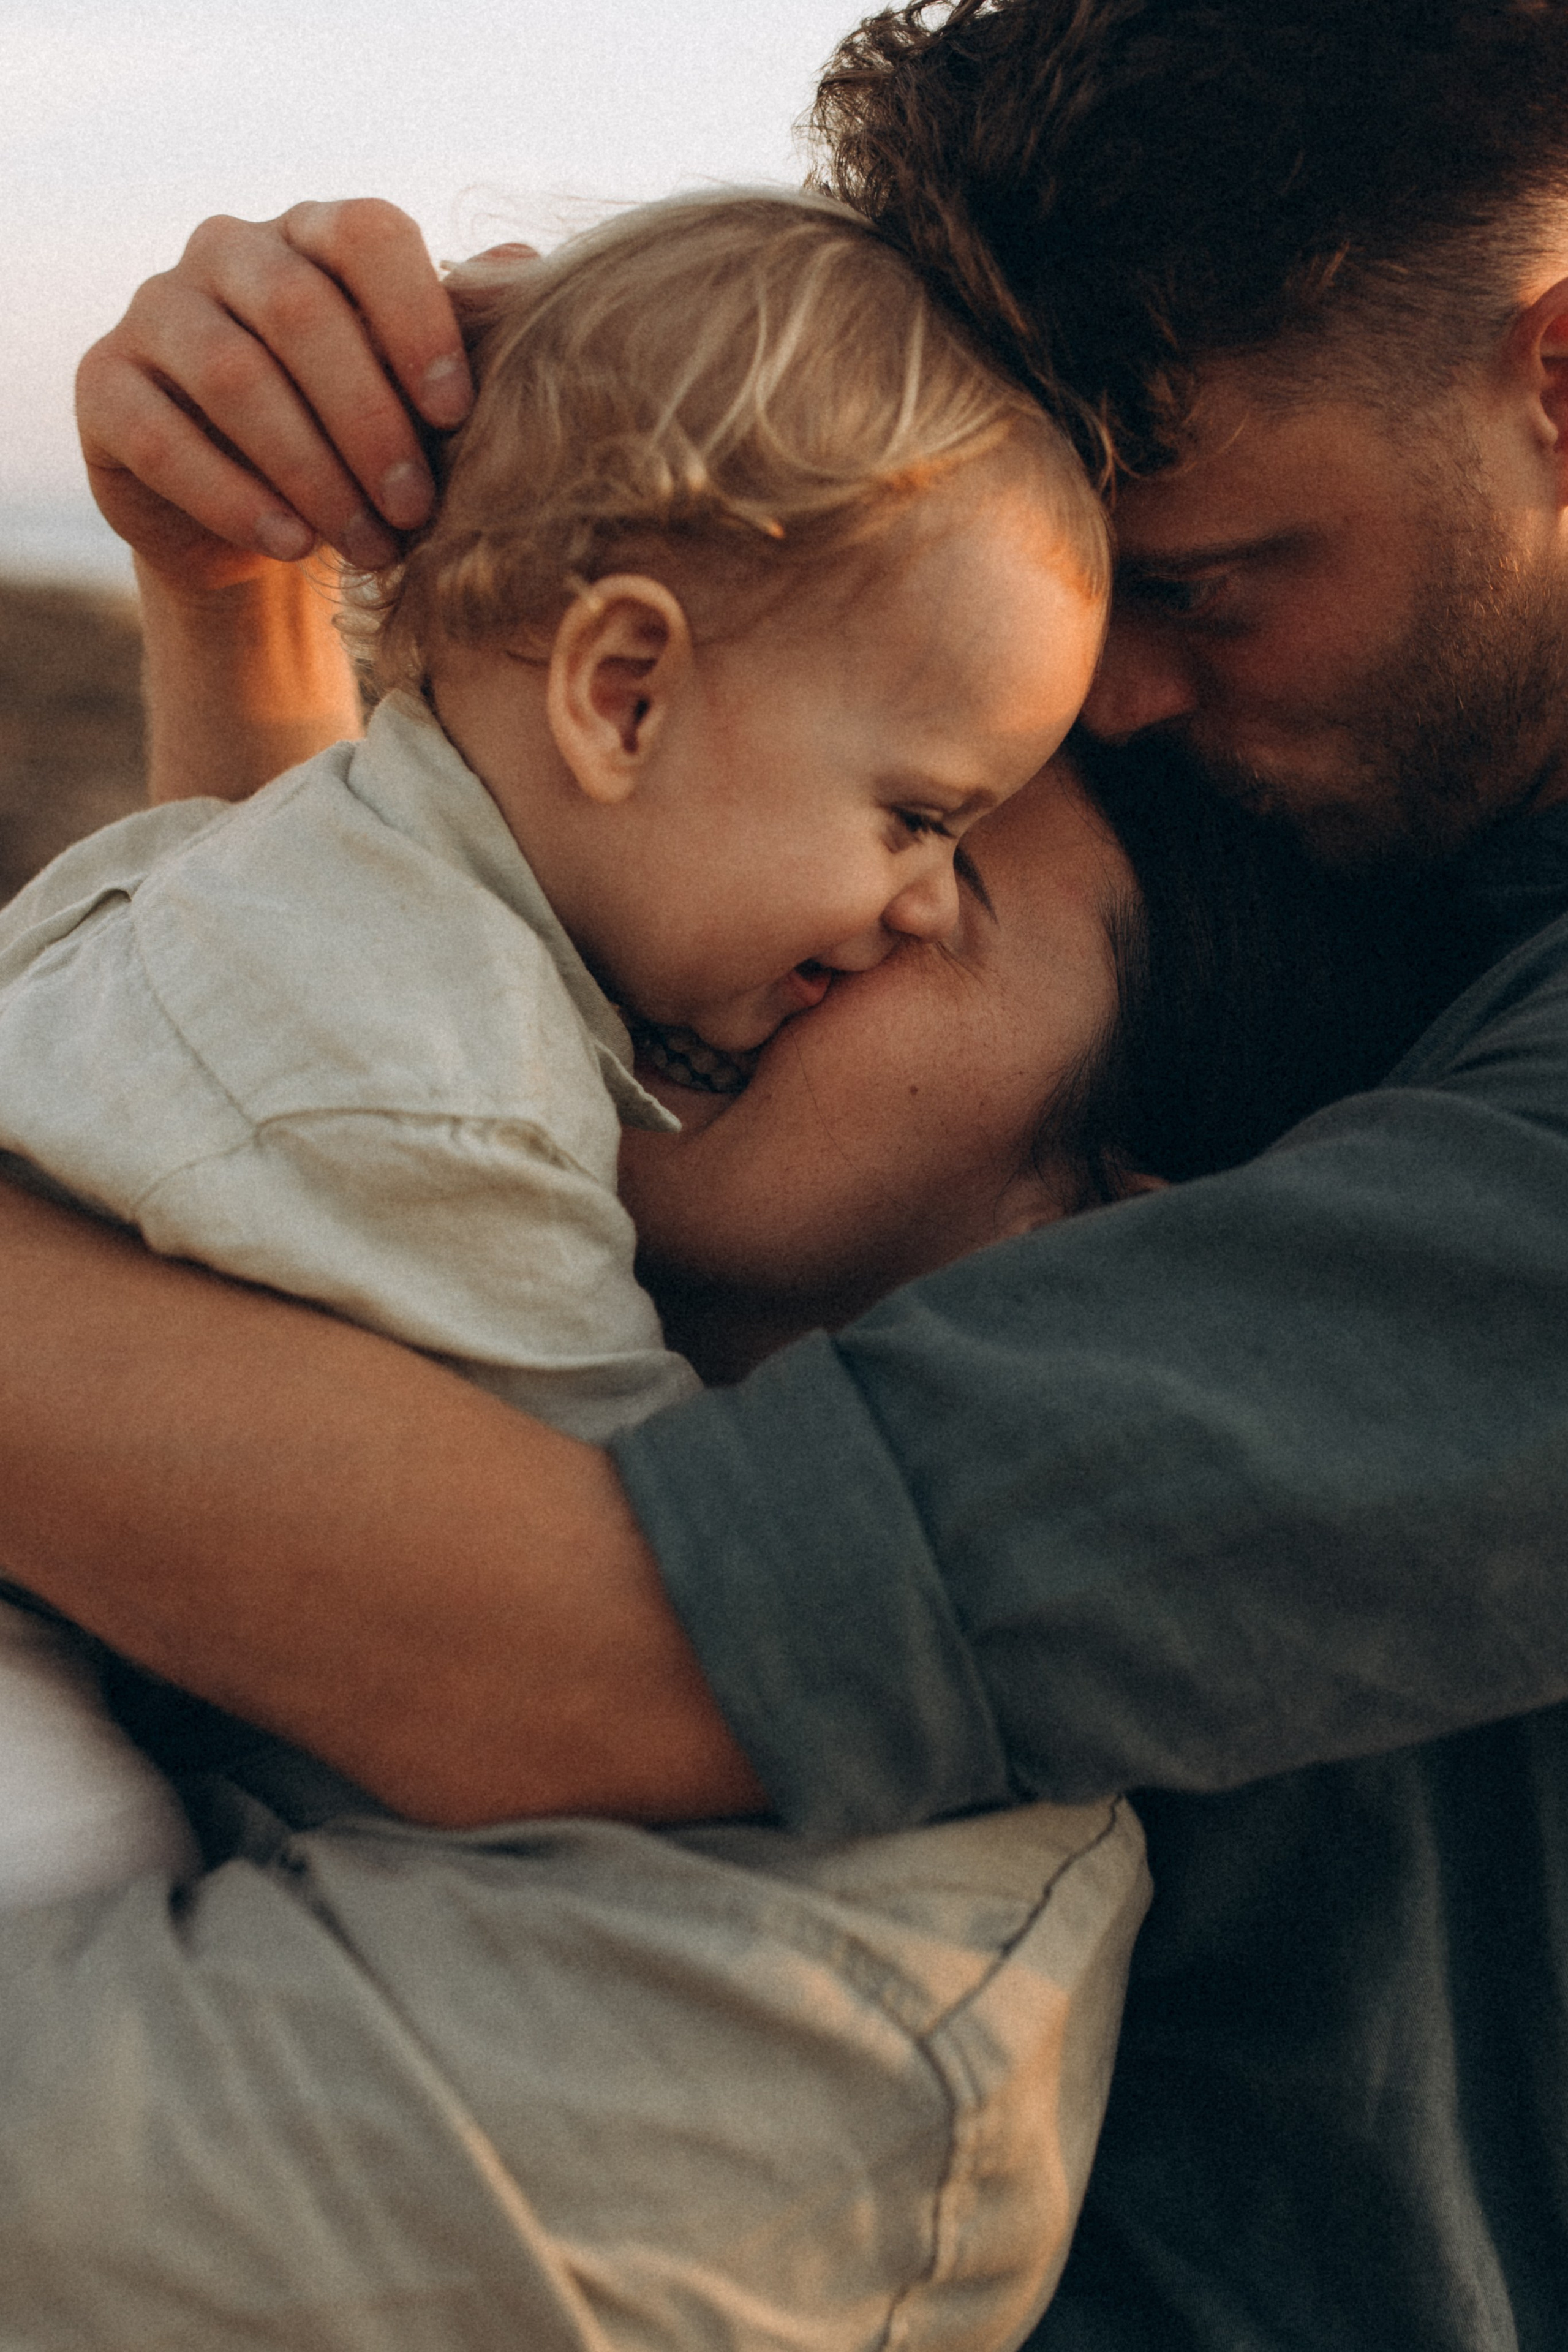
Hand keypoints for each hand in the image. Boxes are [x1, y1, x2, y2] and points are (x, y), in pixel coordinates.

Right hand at [75, 199, 474, 595]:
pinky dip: (235, 499)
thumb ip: (471, 336)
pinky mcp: (104, 386)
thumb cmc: (363, 448)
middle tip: (417, 509)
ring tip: (369, 546)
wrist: (265, 525)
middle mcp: (230, 252)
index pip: (368, 234)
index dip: (418, 319)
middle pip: (301, 312)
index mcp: (317, 236)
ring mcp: (157, 311)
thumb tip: (526, 269)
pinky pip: (163, 438)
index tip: (457, 415)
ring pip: (233, 376)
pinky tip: (291, 544)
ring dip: (312, 472)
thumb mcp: (421, 401)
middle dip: (369, 422)